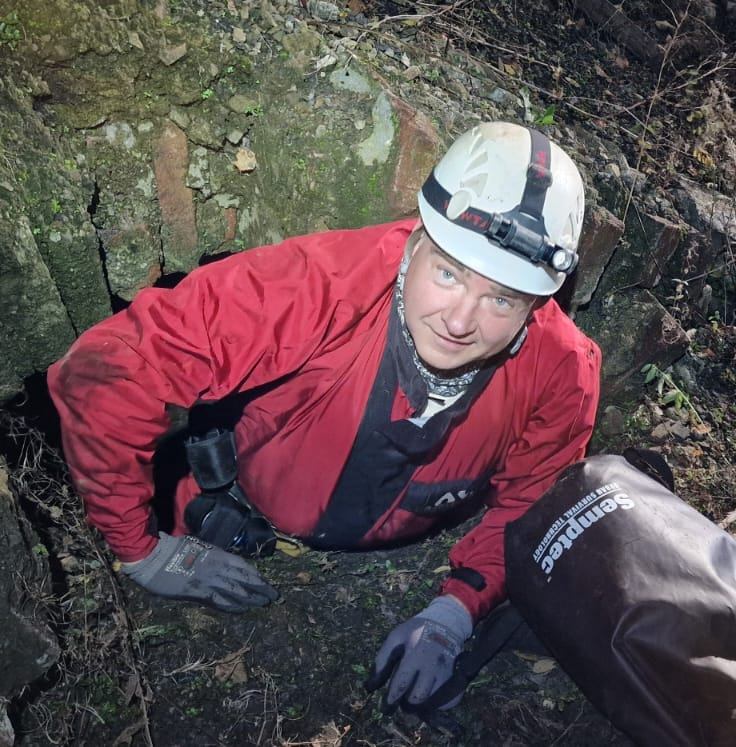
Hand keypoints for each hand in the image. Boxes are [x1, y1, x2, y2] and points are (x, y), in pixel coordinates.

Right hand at [121, 532, 277, 612]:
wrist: (155, 557)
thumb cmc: (174, 549)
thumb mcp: (198, 547)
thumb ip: (212, 556)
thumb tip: (223, 564)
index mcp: (217, 554)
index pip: (243, 566)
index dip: (256, 575)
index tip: (267, 582)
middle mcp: (217, 567)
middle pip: (245, 579)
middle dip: (260, 588)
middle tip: (275, 596)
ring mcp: (208, 580)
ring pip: (236, 590)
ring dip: (252, 598)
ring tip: (264, 604)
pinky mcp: (197, 592)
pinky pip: (219, 600)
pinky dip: (232, 606)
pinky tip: (242, 610)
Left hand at [366, 596, 472, 709]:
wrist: (446, 623)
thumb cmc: (416, 631)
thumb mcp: (396, 637)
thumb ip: (382, 660)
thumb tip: (370, 687)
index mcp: (415, 653)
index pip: (401, 683)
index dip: (391, 699)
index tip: (386, 708)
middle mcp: (433, 664)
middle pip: (417, 697)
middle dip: (406, 705)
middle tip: (402, 703)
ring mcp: (447, 672)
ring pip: (432, 703)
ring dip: (421, 707)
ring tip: (413, 701)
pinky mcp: (457, 678)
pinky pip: (448, 703)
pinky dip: (437, 706)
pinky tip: (429, 698)